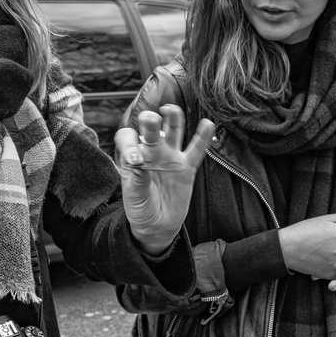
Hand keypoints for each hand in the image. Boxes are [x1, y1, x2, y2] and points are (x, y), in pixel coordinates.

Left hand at [113, 105, 215, 255]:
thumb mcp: (134, 197)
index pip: (127, 138)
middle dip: (150, 121)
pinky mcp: (187, 168)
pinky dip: (202, 137)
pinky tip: (208, 124)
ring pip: (173, 131)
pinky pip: (196, 150)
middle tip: (149, 120)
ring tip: (170, 110)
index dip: (129, 142)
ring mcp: (170, 157)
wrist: (157, 226)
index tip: (135, 159)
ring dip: (173, 118)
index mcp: (133, 157)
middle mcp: (151, 152)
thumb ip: (136, 180)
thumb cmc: (140, 209)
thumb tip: (138, 164)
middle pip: (150, 128)